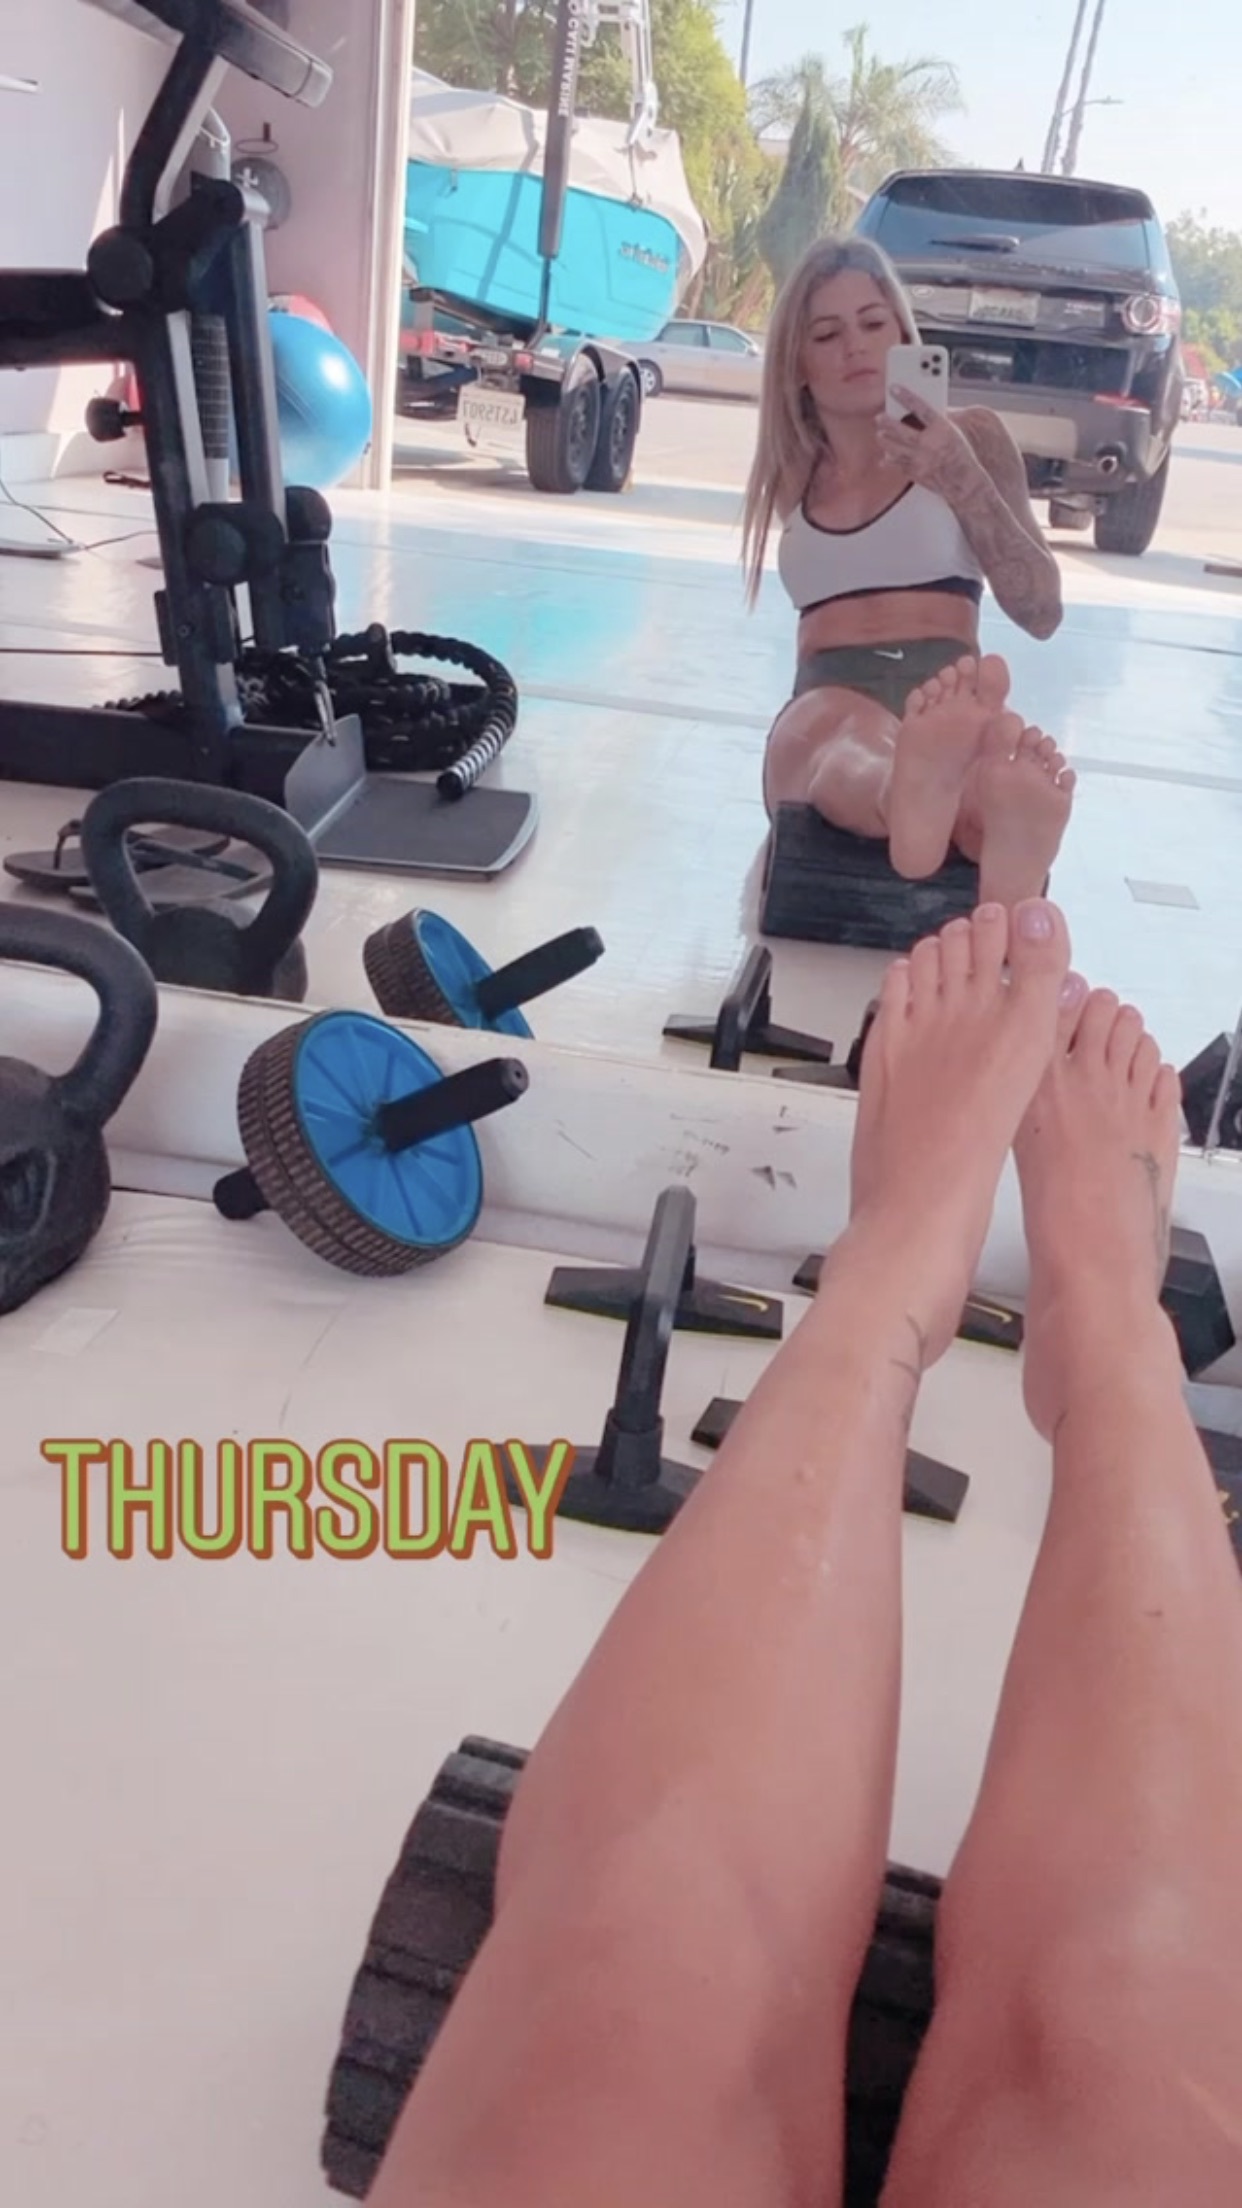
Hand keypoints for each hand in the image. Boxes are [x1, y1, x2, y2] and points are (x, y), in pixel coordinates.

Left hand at [875, 387, 983, 505]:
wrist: (963, 481)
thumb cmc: (960, 454)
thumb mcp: (953, 432)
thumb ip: (937, 421)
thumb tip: (921, 410)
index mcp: (941, 429)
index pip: (921, 408)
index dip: (906, 397)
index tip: (894, 388)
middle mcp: (929, 443)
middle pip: (901, 430)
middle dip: (887, 423)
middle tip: (879, 417)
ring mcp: (920, 460)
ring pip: (895, 448)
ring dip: (885, 441)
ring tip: (880, 435)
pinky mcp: (915, 473)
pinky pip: (898, 465)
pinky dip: (890, 460)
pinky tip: (884, 457)